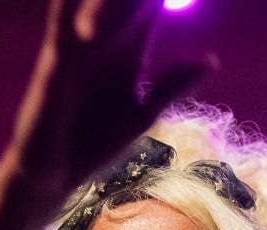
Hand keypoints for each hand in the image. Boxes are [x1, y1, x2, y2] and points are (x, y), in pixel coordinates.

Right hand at [8, 0, 216, 201]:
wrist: (54, 176)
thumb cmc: (93, 142)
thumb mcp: (142, 111)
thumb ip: (173, 83)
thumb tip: (212, 59)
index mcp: (128, 48)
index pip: (153, 3)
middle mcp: (102, 39)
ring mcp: (77, 48)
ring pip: (96, 2)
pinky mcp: (55, 65)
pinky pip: (61, 26)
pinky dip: (70, 8)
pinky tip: (78, 0)